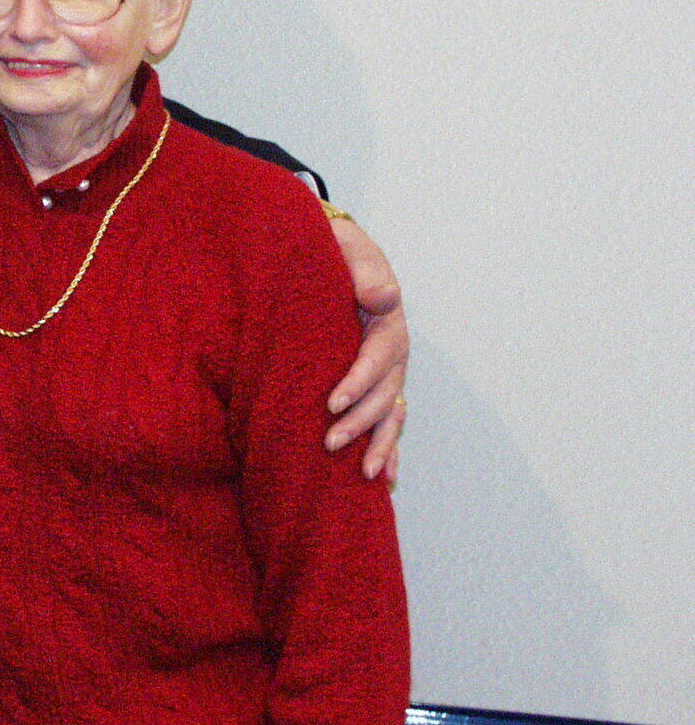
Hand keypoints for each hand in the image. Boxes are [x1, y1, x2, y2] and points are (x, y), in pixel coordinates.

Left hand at [323, 216, 407, 482]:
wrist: (334, 252)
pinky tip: (386, 478)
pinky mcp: (377, 381)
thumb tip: (384, 297)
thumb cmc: (335, 248)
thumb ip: (363, 268)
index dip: (358, 382)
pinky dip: (390, 447)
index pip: (377, 356)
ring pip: (391, 411)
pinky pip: (388, 418)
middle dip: (361, 421)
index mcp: (386, 320)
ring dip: (380, 443)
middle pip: (385, 392)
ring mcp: (388, 369)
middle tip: (331, 443)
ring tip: (366, 474)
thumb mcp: (347, 246)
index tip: (331, 403)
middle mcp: (393, 349)